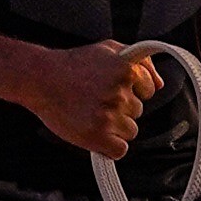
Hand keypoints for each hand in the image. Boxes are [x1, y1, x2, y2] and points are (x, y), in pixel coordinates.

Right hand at [20, 39, 154, 161]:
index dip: (131, 90)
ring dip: (114, 127)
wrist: (40, 78)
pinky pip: (120, 150)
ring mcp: (109, 115)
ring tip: (91, 113)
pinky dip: (109, 146)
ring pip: (130, 131)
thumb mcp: (109, 49)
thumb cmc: (74, 64)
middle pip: (137, 112)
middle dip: (120, 108)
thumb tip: (159, 84)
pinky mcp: (97, 135)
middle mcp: (120, 93)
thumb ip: (141, 61)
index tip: (110, 88)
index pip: (149, 90)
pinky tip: (94, 131)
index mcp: (126, 70)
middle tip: (95, 99)